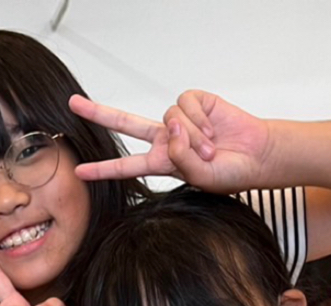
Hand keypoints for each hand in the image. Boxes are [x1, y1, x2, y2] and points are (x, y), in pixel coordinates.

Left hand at [70, 89, 271, 193]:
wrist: (257, 156)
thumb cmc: (230, 172)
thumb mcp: (201, 177)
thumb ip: (181, 158)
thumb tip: (171, 128)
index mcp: (162, 162)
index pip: (127, 166)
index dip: (103, 169)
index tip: (78, 172)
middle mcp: (166, 139)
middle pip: (125, 123)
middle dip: (99, 113)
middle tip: (73, 104)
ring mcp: (179, 120)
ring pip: (169, 117)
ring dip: (192, 136)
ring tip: (210, 149)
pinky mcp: (195, 103)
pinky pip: (184, 104)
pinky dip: (198, 119)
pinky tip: (213, 131)